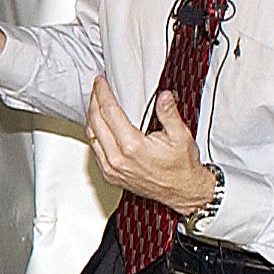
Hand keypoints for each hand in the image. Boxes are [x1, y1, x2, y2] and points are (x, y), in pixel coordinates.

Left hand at [86, 77, 212, 210]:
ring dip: (91, 116)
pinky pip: (94, 150)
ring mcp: (111, 169)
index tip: (100, 82)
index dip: (102, 93)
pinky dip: (93, 134)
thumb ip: (169, 113)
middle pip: (95, 122)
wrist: (182, 191)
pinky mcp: (110, 175)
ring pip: (91, 136)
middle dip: (94, 100)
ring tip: (95, 102)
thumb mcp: (180, 136)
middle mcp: (117, 159)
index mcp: (132, 147)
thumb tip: (163, 96)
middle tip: (96, 88)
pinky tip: (98, 124)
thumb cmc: (181, 167)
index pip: (109, 112)